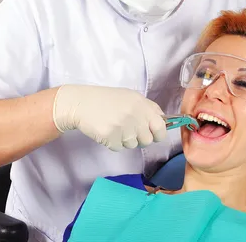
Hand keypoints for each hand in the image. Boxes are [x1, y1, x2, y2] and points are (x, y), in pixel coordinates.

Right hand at [52, 85, 166, 150]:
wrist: (81, 103)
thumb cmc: (106, 100)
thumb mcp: (130, 97)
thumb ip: (147, 108)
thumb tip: (164, 121)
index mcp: (141, 104)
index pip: (160, 127)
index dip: (158, 133)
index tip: (152, 133)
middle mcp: (134, 115)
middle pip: (147, 140)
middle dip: (139, 138)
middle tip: (128, 130)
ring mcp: (122, 127)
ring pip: (133, 145)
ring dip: (125, 140)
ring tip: (114, 127)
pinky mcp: (111, 137)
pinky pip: (119, 148)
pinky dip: (113, 143)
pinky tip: (106, 131)